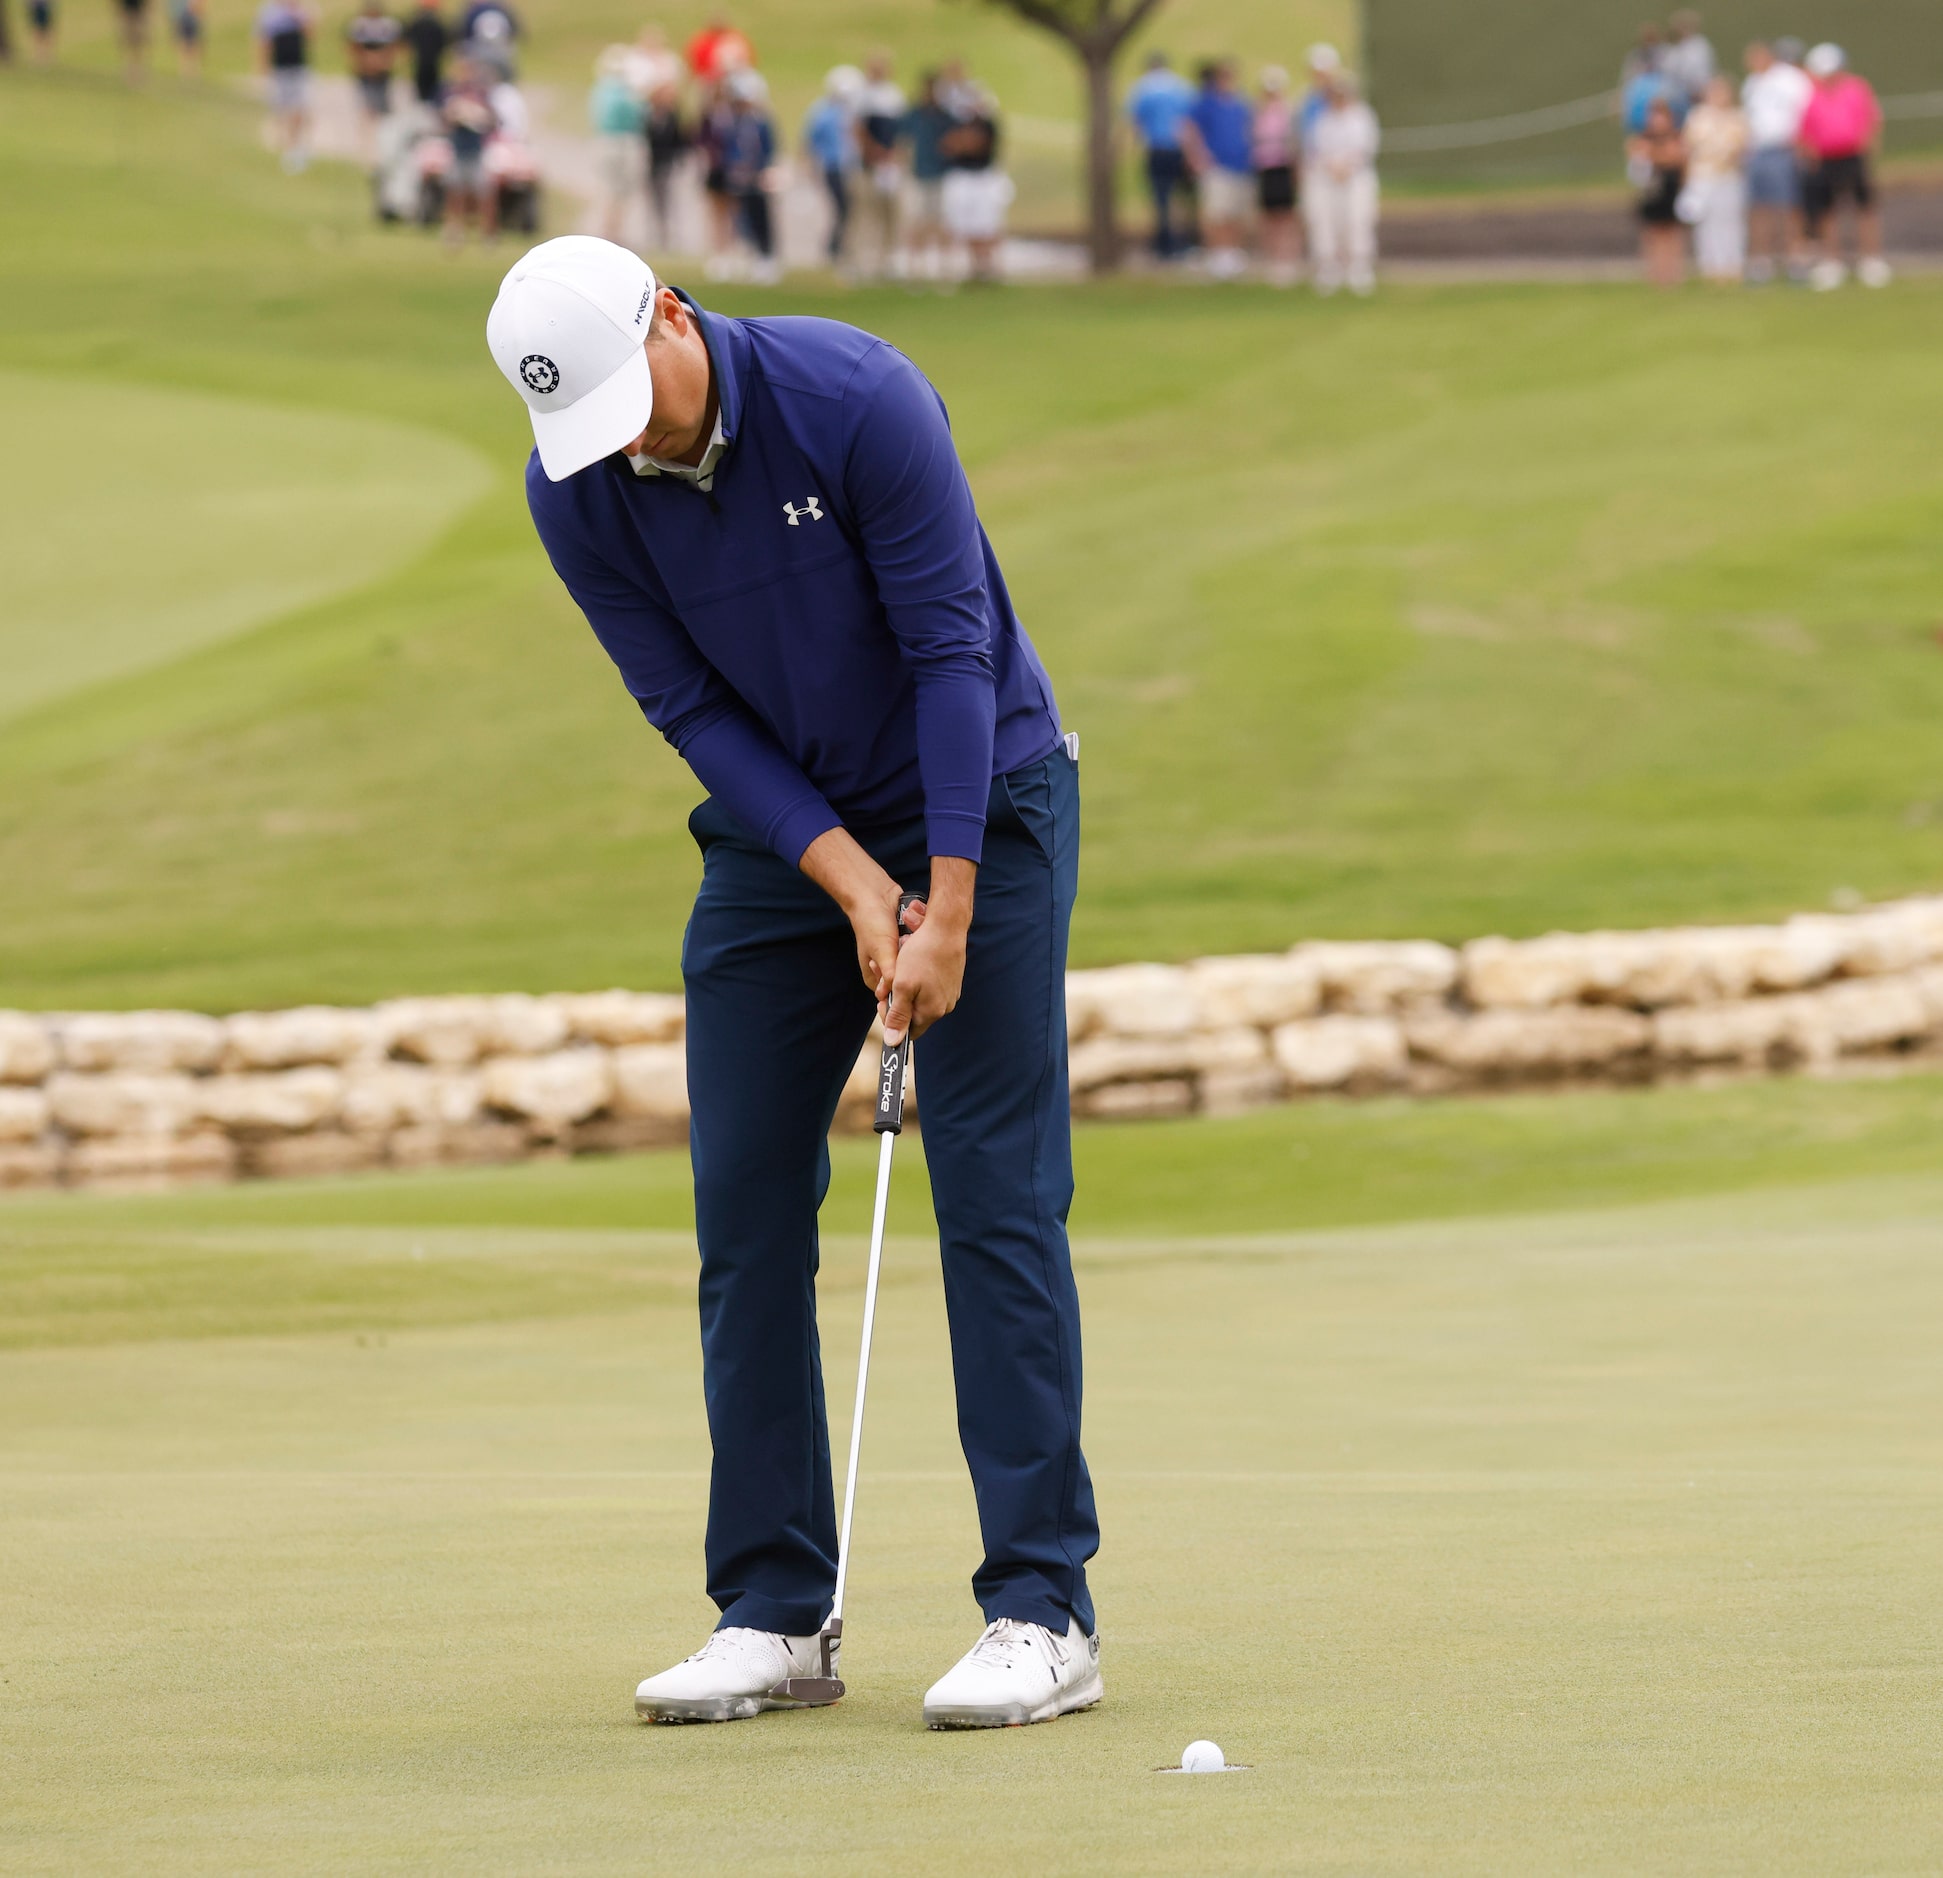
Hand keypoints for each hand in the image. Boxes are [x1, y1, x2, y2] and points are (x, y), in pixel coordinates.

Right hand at [797, 827, 902, 1003]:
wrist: (873, 894)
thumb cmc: (872, 924)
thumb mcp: (882, 952)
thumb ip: (891, 975)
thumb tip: (900, 996)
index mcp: (876, 977)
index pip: (896, 995)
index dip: (906, 987)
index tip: (911, 972)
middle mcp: (887, 968)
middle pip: (908, 978)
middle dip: (912, 963)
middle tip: (905, 945)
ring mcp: (898, 955)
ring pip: (916, 962)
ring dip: (916, 949)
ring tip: (907, 934)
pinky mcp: (907, 943)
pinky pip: (919, 947)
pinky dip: (919, 938)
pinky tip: (913, 928)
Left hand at [882, 856, 975, 1043]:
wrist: (946, 927)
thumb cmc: (922, 954)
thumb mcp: (903, 985)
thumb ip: (898, 1015)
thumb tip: (893, 1043)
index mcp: (932, 1011)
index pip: (909, 1031)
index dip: (893, 1019)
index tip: (883, 1000)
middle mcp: (945, 1006)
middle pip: (915, 1015)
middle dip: (898, 1001)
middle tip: (888, 982)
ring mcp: (950, 993)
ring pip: (921, 999)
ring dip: (907, 989)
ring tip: (901, 969)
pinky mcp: (952, 981)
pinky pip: (930, 987)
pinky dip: (918, 979)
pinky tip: (914, 963)